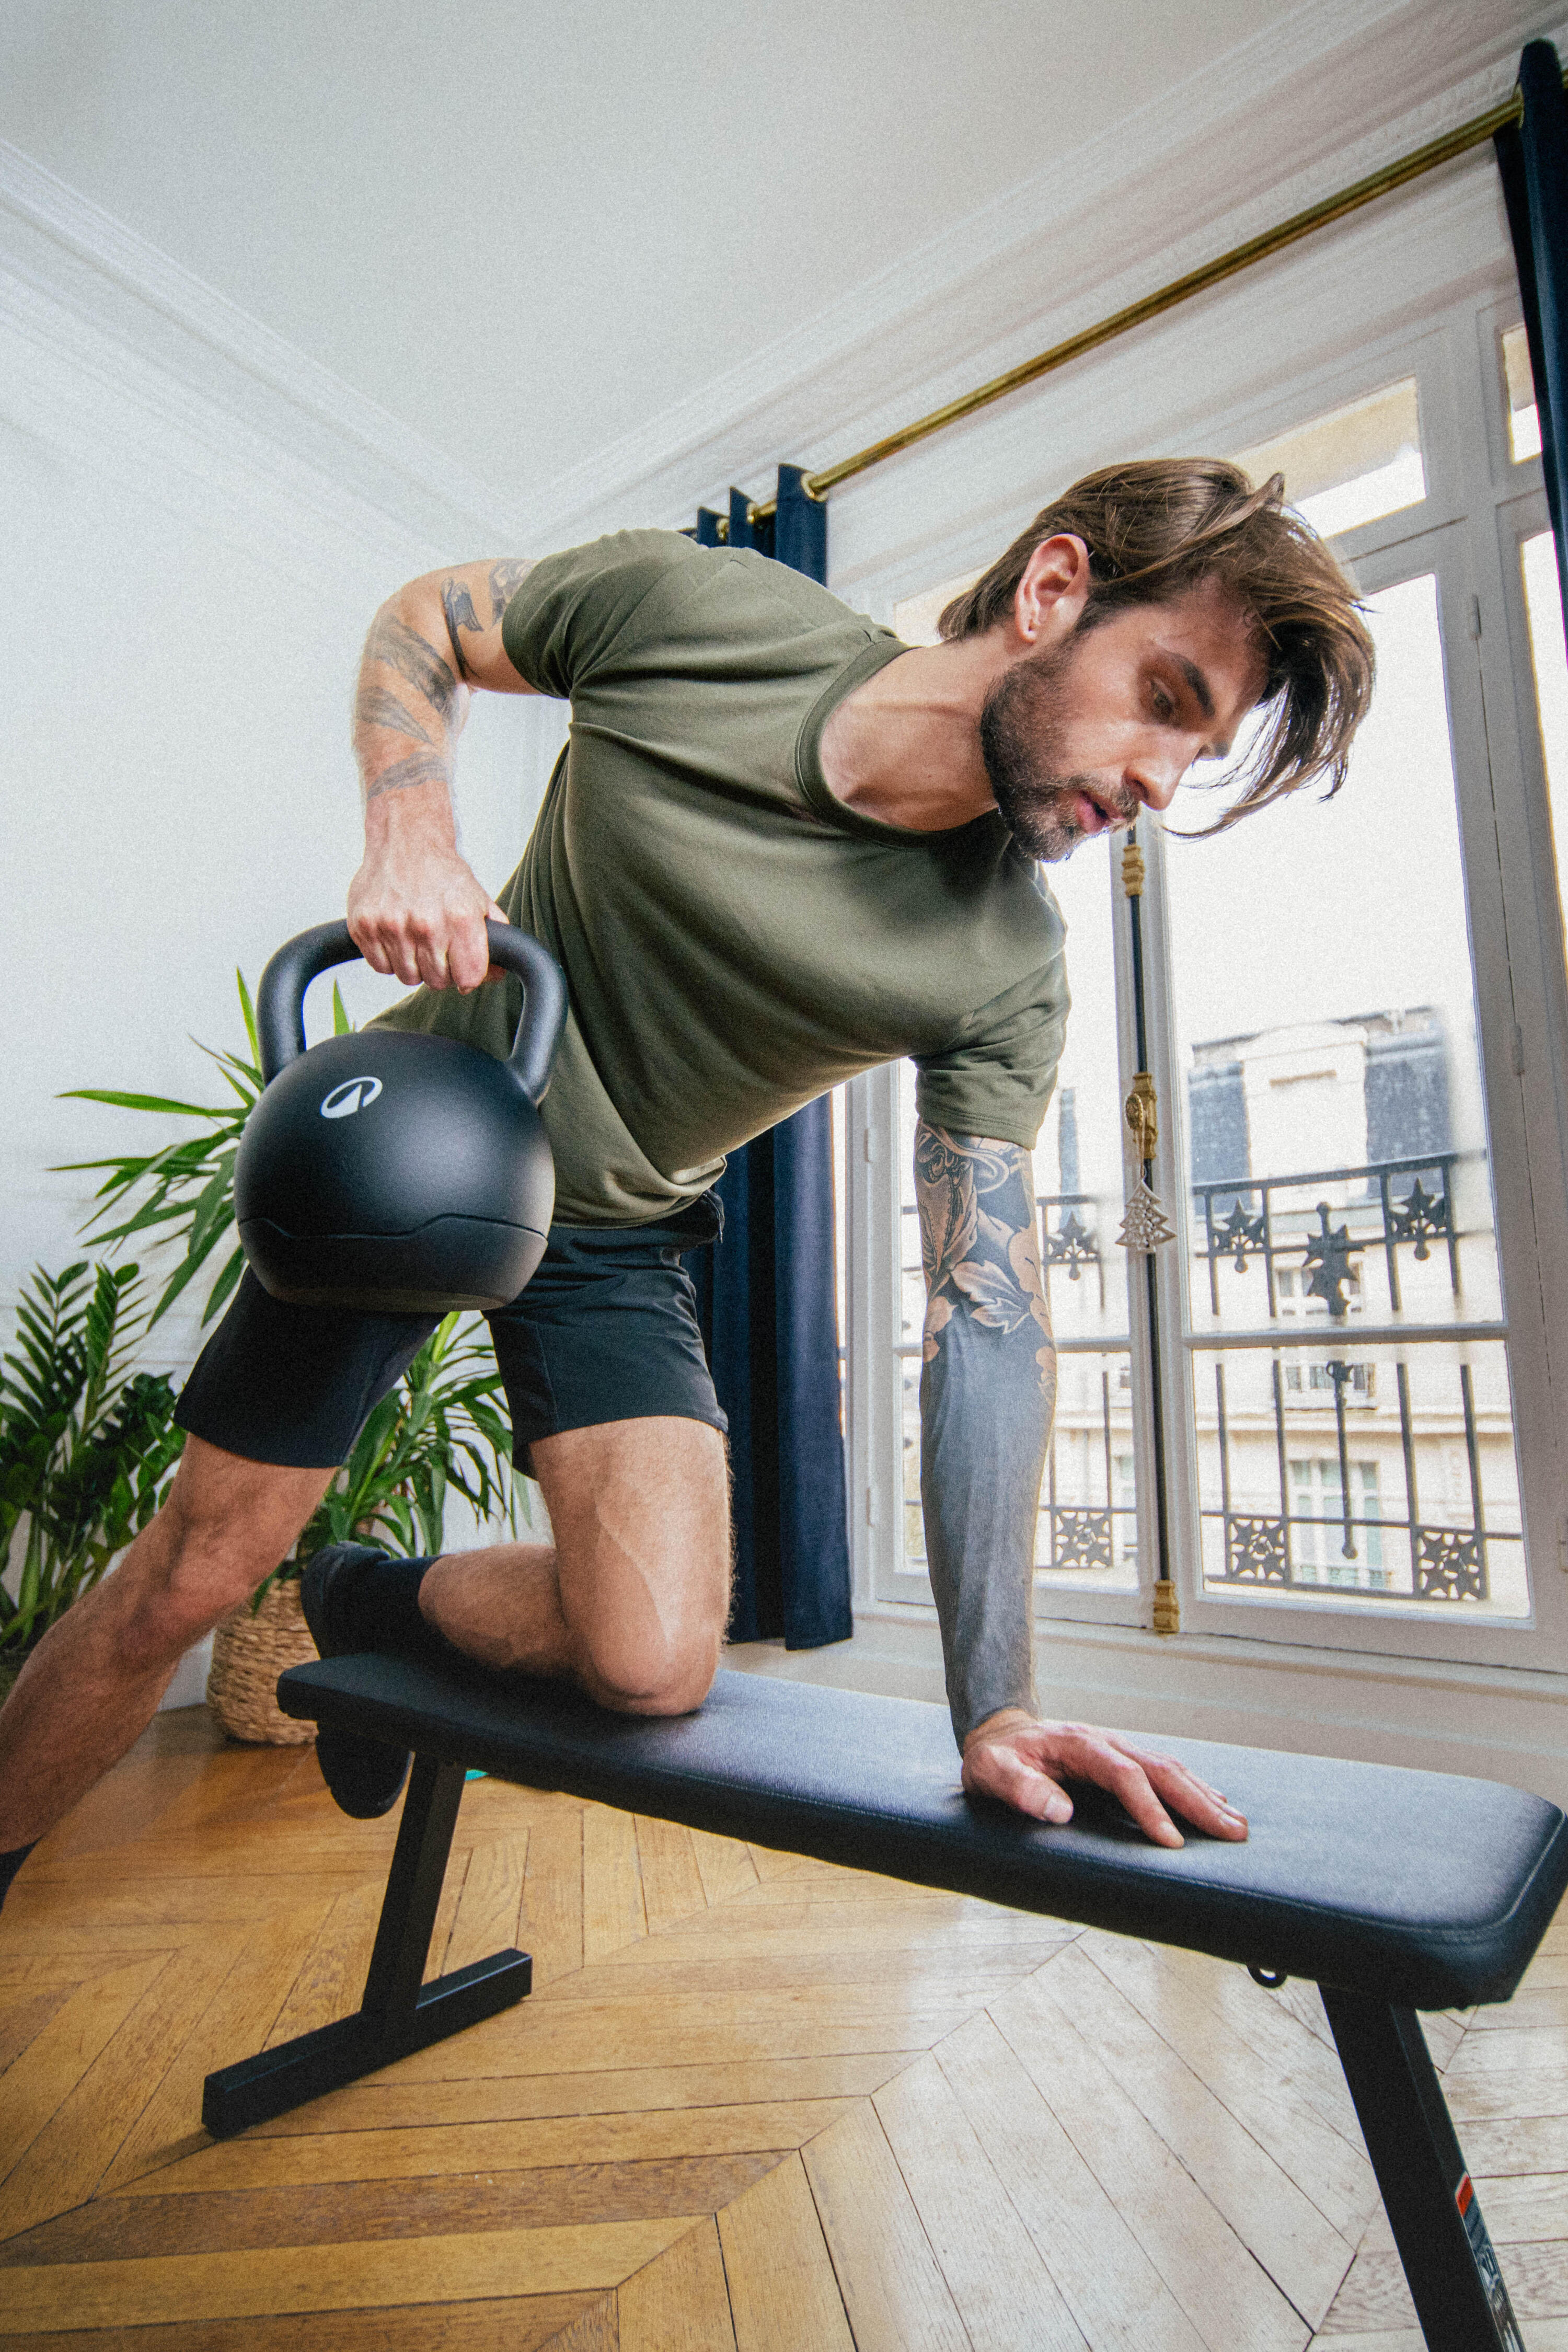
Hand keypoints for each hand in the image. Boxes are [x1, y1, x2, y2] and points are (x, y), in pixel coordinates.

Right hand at [347, 833, 506, 991]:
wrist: (406, 840)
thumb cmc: (442, 871)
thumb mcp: (478, 900)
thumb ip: (493, 939)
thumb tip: (497, 974)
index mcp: (460, 917)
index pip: (468, 978)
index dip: (468, 976)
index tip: (463, 966)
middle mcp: (426, 923)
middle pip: (437, 981)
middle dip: (441, 970)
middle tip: (437, 946)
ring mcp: (391, 925)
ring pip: (408, 977)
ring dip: (414, 964)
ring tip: (415, 937)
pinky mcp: (364, 926)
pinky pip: (380, 966)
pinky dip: (389, 958)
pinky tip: (396, 936)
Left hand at [961, 1709, 1248, 1846]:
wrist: (998, 1735)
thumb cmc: (995, 1760)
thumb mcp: (990, 1772)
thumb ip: (1018, 1789)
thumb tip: (1058, 1810)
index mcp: (1078, 1745)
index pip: (1123, 1775)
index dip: (1149, 1808)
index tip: (1171, 1843)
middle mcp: (1105, 1743)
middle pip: (1159, 1768)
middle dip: (1197, 1802)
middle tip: (1232, 1833)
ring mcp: (1116, 1748)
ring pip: (1168, 1767)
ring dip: (1203, 1795)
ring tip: (1236, 1824)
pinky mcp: (1121, 1759)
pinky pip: (1162, 1771)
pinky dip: (1192, 1787)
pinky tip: (1213, 1803)